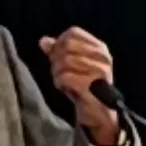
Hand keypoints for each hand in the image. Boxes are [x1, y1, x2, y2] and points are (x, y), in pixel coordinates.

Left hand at [40, 27, 121, 145]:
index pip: (73, 33)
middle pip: (67, 45)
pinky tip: (64, 88)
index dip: (59, 42)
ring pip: (64, 60)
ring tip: (62, 80)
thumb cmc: (86, 85)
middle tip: (58, 71)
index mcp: (100, 48)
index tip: (57, 56)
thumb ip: (58, 52)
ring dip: (57, 72)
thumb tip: (43, 41)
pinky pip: (64, 76)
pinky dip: (59, 82)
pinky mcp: (92, 84)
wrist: (99, 112)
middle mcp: (102, 56)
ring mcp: (99, 70)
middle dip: (56, 58)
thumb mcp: (73, 66)